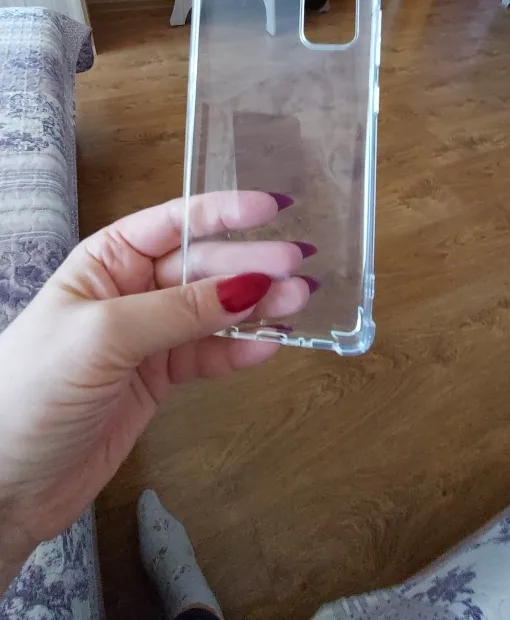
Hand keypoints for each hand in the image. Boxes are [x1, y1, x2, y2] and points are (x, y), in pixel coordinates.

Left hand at [0, 191, 308, 584]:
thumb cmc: (31, 388)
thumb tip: (249, 286)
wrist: (6, 482)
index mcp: (106, 260)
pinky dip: (240, 352)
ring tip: (300, 302)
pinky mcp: (159, 379)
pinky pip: (208, 357)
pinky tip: (271, 345)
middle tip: (297, 267)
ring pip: (214, 312)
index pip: (174, 223)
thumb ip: (178, 310)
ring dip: (256, 307)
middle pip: (203, 267)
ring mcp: (148, 336)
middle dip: (249, 265)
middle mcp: (131, 290)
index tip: (271, 208)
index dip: (223, 212)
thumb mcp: (104, 335)